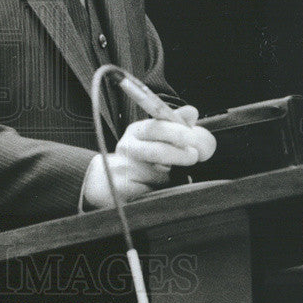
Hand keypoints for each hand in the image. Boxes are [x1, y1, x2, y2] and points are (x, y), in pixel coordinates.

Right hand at [82, 105, 215, 209]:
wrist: (109, 180)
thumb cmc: (141, 157)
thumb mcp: (156, 138)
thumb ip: (175, 125)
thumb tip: (191, 111)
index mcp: (137, 132)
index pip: (156, 127)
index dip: (177, 132)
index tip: (193, 137)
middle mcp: (128, 148)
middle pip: (156, 151)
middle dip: (179, 154)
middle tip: (194, 156)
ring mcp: (123, 169)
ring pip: (155, 175)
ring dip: (169, 176)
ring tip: (176, 174)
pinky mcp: (122, 189)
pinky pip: (148, 191)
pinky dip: (158, 190)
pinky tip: (159, 187)